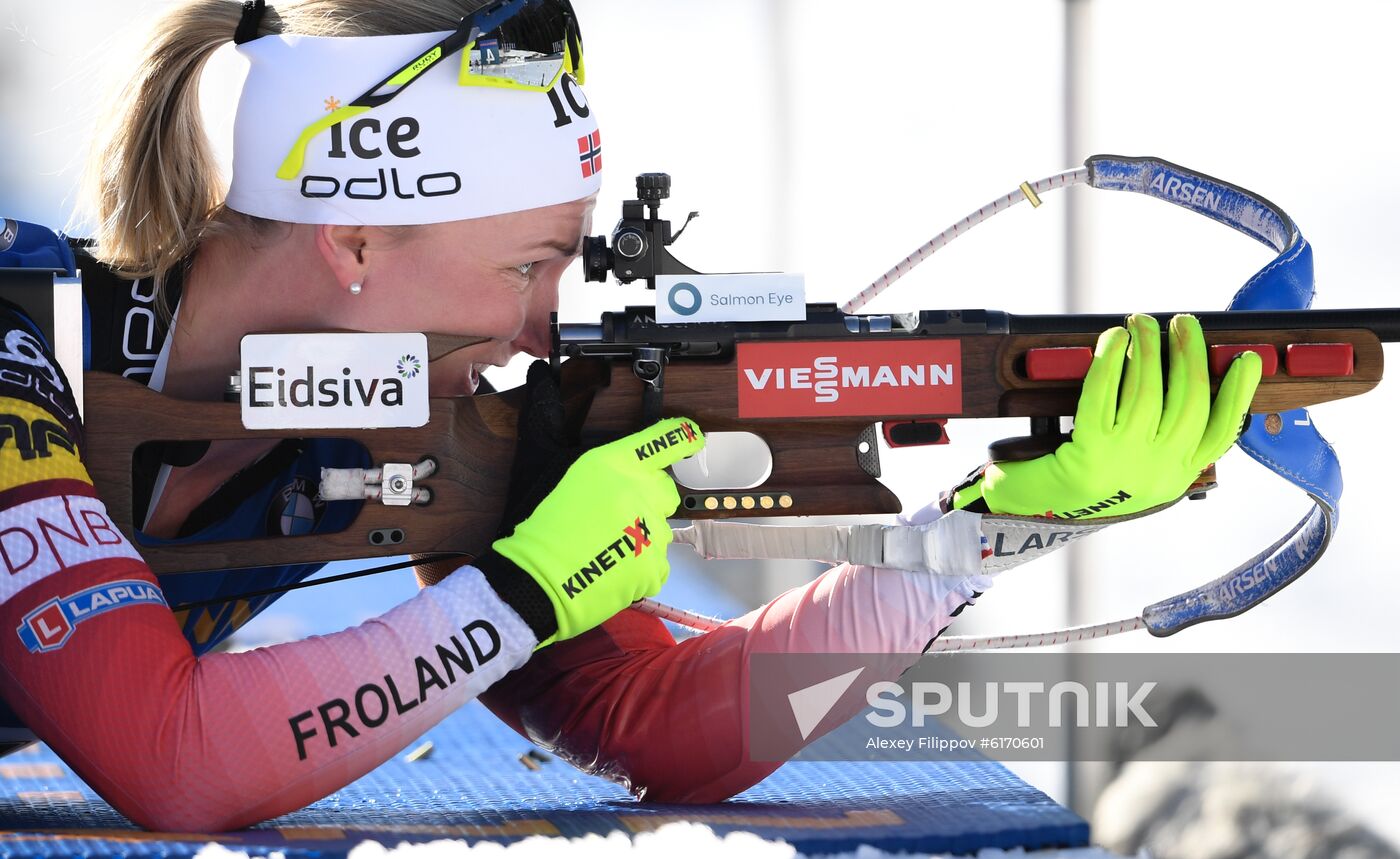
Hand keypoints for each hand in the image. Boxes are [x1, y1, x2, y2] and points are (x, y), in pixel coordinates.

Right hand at [478, 365, 704, 646]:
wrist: (532, 584)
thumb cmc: (533, 521)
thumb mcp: (535, 461)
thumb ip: (544, 416)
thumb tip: (538, 375)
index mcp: (616, 463)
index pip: (666, 440)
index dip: (681, 437)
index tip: (691, 436)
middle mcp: (641, 493)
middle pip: (664, 486)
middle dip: (646, 494)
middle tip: (611, 510)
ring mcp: (651, 533)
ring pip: (659, 526)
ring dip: (639, 532)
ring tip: (602, 543)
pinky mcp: (653, 568)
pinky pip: (655, 561)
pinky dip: (637, 564)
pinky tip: (608, 565)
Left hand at [952, 313, 1261, 518]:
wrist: (1038, 512)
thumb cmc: (1088, 481)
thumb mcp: (1139, 468)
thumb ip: (1165, 434)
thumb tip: (1185, 373)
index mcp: (1175, 476)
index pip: (1220, 435)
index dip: (1239, 395)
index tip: (1247, 361)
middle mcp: (1157, 471)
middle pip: (1188, 403)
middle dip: (1189, 355)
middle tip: (1182, 323)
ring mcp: (1124, 461)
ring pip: (1148, 393)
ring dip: (1148, 350)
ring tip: (1143, 324)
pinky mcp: (1087, 452)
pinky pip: (1103, 396)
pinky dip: (1109, 361)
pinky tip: (1111, 340)